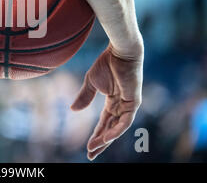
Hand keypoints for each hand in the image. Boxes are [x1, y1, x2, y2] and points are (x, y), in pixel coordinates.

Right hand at [70, 43, 142, 160]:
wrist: (119, 51)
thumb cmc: (107, 63)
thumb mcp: (91, 82)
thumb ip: (84, 96)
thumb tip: (72, 110)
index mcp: (113, 101)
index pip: (104, 123)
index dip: (96, 135)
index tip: (87, 147)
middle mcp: (122, 106)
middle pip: (111, 129)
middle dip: (100, 143)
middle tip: (90, 155)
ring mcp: (129, 105)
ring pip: (117, 128)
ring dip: (105, 139)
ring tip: (93, 148)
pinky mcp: (134, 102)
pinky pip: (125, 121)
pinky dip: (115, 130)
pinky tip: (105, 138)